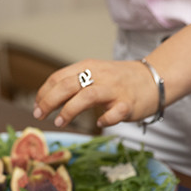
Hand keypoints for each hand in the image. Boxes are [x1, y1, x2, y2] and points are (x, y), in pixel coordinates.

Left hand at [32, 59, 159, 128]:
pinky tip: (100, 123)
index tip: (36, 106)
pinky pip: (115, 112)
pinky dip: (106, 119)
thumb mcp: (94, 74)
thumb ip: (73, 84)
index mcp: (88, 67)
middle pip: (68, 85)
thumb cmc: (119, 81)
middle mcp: (99, 76)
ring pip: (87, 96)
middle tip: (40, 115)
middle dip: (49, 101)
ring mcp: (114, 89)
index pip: (58, 77)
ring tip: (60, 122)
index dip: (44, 92)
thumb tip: (46, 101)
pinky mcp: (128, 103)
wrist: (154, 78)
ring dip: (70, 110)